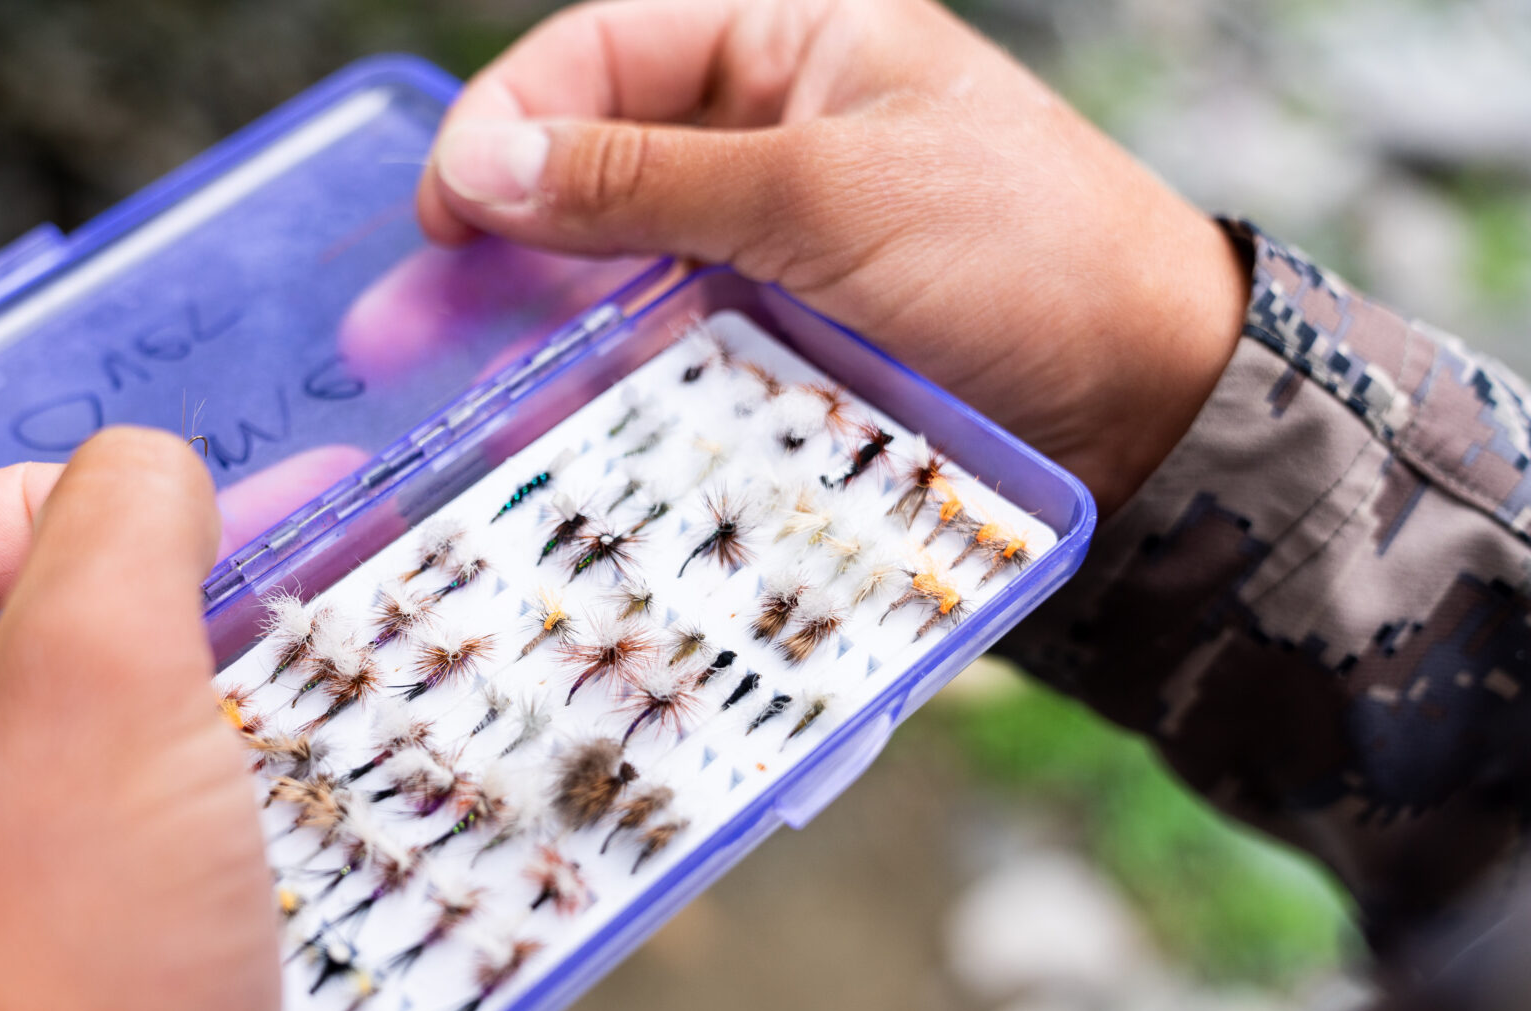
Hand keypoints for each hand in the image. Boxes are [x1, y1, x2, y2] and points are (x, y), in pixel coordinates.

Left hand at [0, 430, 349, 1010]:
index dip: (56, 493)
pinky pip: (202, 838)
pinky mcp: (119, 969)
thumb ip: (121, 520)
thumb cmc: (68, 967)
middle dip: (193, 590)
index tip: (192, 519)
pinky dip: (283, 796)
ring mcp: (12, 902)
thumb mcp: (92, 679)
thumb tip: (160, 473)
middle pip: (50, 630)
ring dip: (260, 692)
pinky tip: (372, 775)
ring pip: (147, 736)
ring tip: (368, 656)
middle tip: (317, 551)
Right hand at [417, 0, 1248, 518]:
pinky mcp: (780, 337)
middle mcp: (767, 132)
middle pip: (593, 159)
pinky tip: (552, 415)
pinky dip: (607, 373)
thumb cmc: (1021, 255)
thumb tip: (482, 166)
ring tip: (460, 376)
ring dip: (542, 313)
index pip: (606, 48)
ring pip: (619, 262)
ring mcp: (770, 242)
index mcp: (789, 39)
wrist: (1148, 403)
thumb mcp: (826, 193)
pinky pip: (666, 342)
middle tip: (418, 317)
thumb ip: (649, 181)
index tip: (445, 211)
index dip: (510, 118)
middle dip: (502, 229)